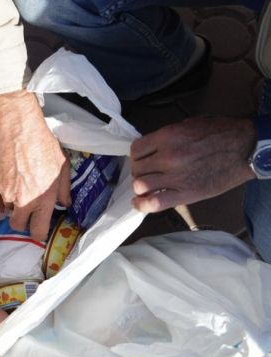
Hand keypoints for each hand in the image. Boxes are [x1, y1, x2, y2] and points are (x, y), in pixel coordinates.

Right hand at [0, 90, 69, 240]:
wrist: (18, 128)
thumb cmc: (43, 144)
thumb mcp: (62, 166)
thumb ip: (64, 189)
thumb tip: (65, 204)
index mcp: (43, 198)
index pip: (37, 231)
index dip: (38, 234)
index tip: (39, 230)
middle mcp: (24, 200)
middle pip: (17, 225)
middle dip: (22, 222)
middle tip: (28, 212)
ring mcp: (7, 193)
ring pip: (8, 208)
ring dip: (14, 204)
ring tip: (21, 186)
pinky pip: (1, 194)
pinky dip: (7, 189)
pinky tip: (13, 175)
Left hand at [131, 117, 255, 211]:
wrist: (246, 148)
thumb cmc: (221, 133)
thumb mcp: (189, 124)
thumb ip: (167, 136)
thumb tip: (152, 147)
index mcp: (168, 137)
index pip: (136, 150)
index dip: (136, 156)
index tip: (141, 159)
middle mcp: (168, 157)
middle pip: (137, 168)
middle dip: (138, 171)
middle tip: (146, 173)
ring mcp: (176, 177)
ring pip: (141, 185)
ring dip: (141, 187)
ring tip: (146, 187)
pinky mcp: (186, 194)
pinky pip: (155, 203)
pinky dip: (142, 205)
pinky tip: (139, 203)